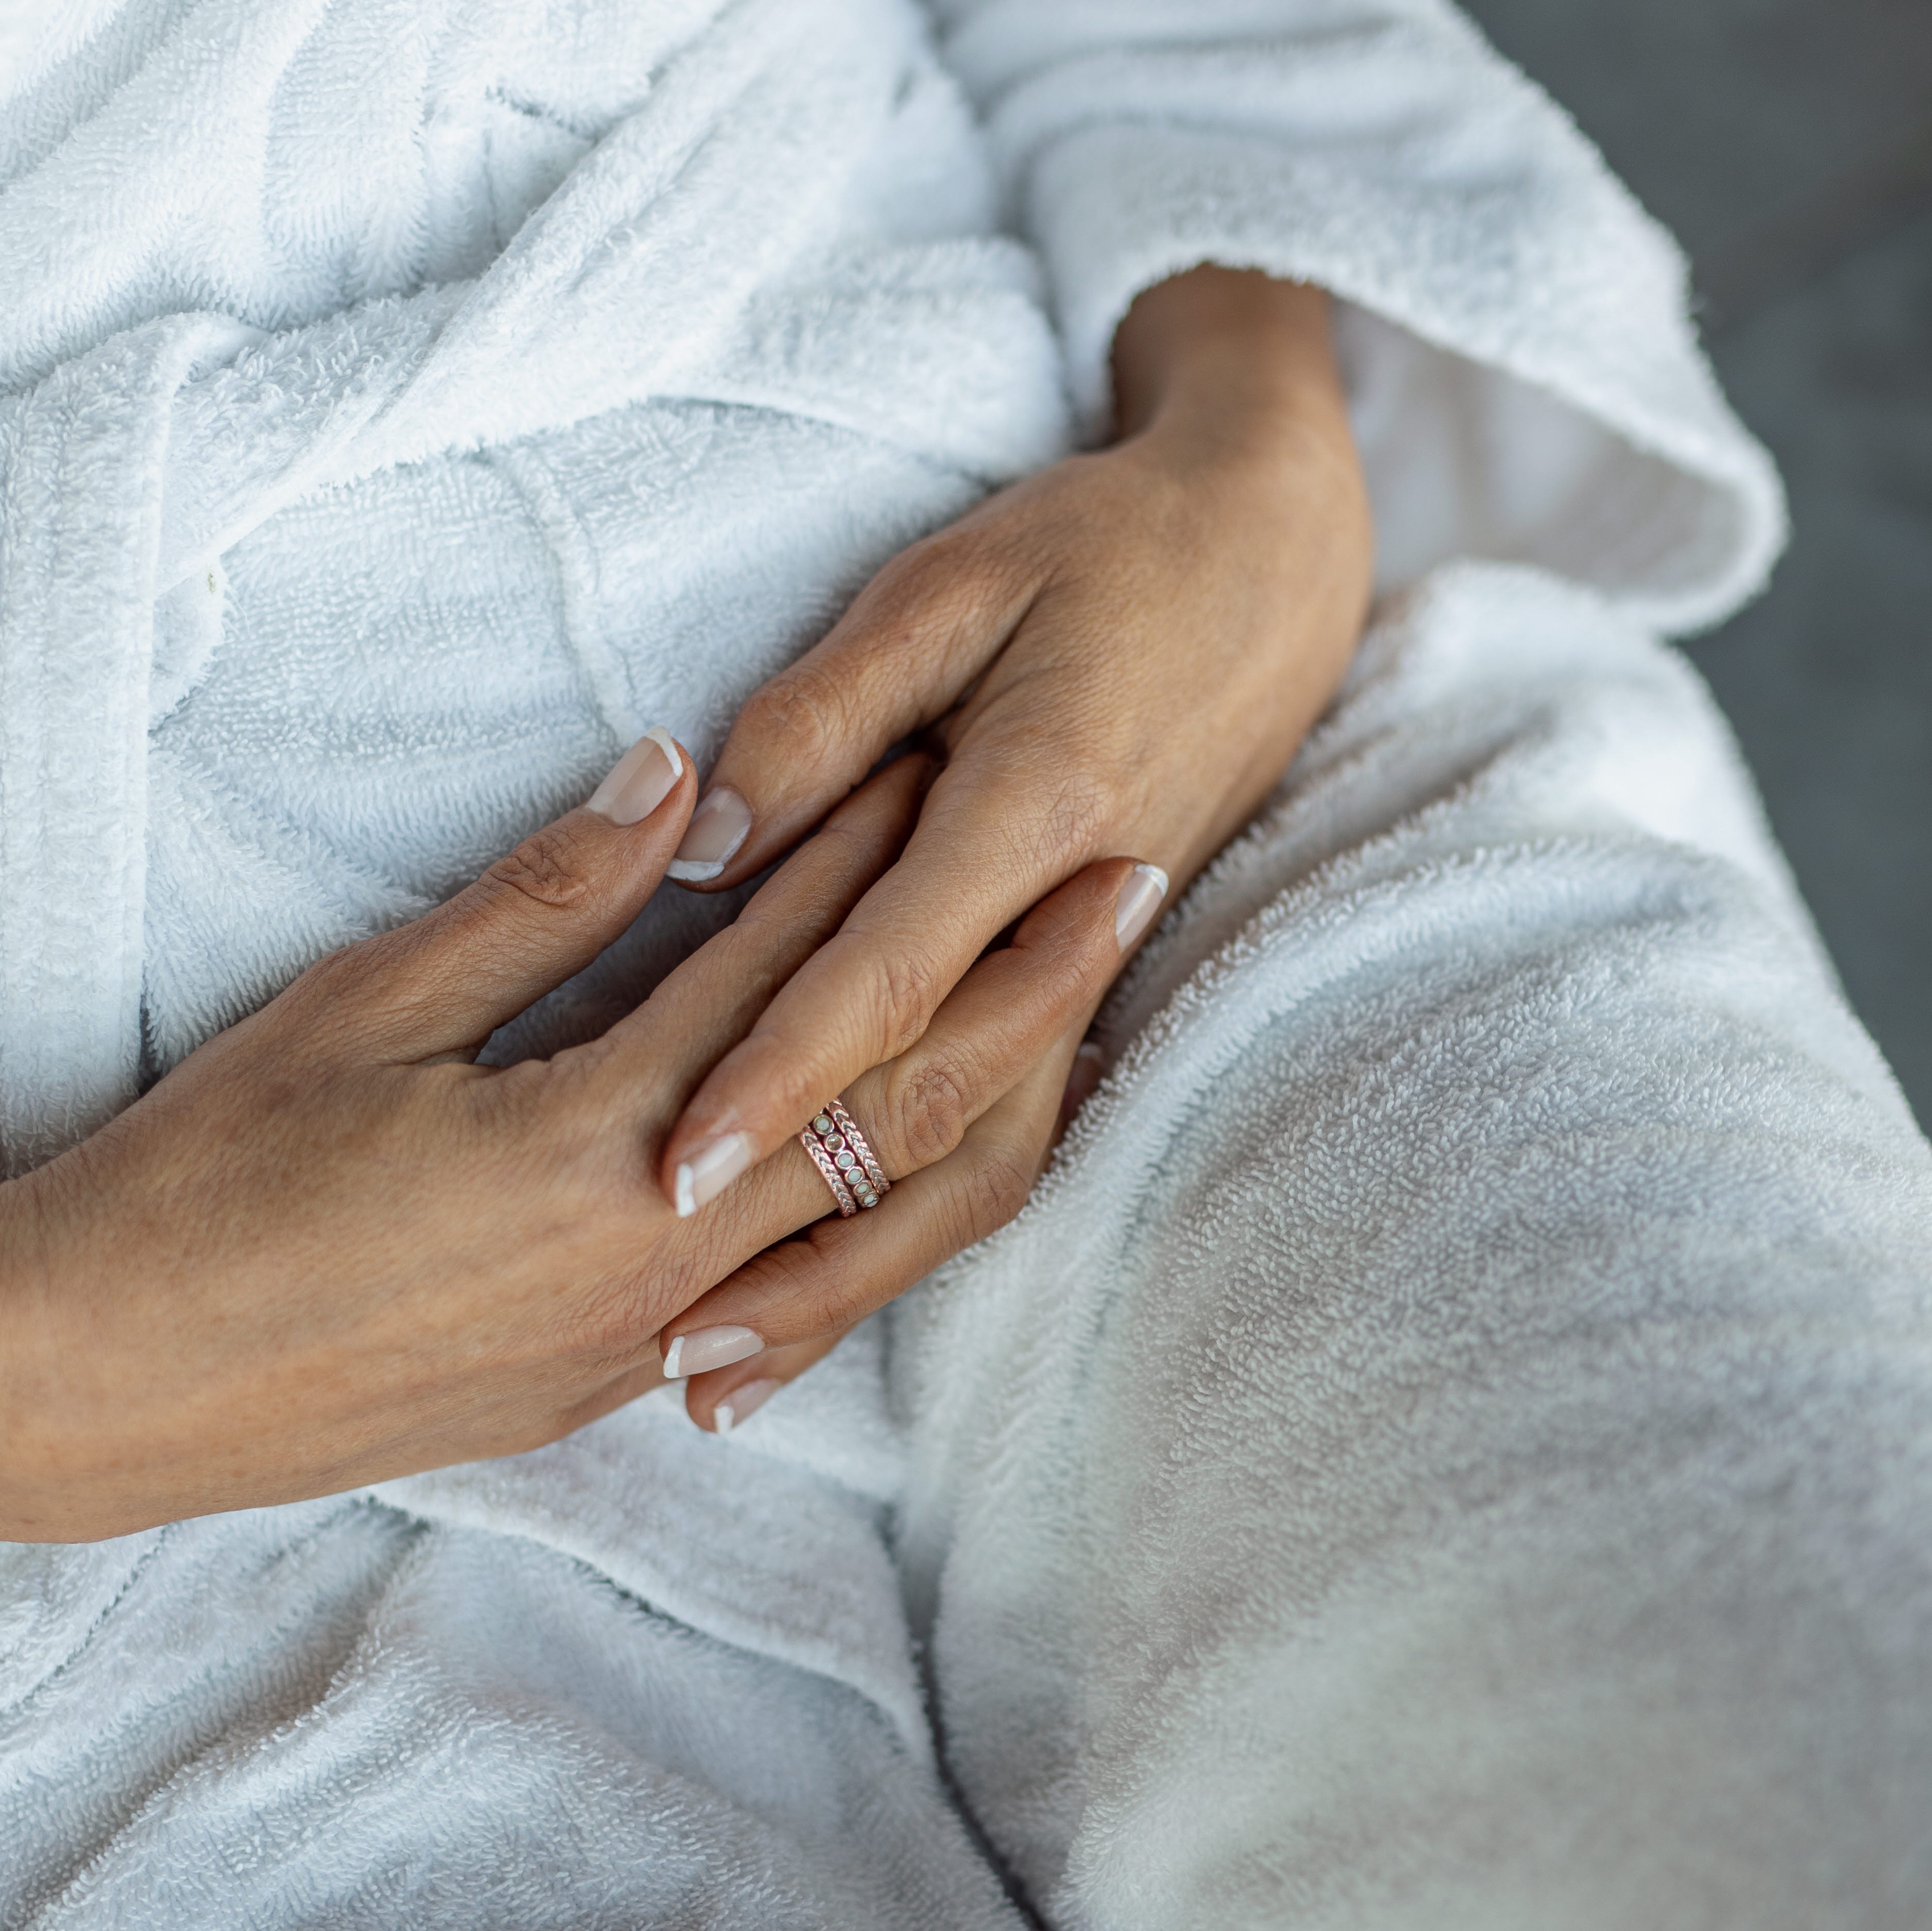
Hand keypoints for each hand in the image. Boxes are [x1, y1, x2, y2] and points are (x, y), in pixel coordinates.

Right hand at [0, 734, 1147, 1533]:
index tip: (980, 757)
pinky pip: (798, 1295)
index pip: (789, 974)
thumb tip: (682, 777)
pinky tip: (919, 1163)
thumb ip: (549, 901)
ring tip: (1071, 1014)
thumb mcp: (367, 1009)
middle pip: (894, 1106)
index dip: (890, 857)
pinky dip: (880, 1208)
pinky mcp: (603, 1389)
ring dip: (981, 1105)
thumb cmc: (208, 1180)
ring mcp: (640, 1347)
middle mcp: (655, 1262)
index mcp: (595, 1147)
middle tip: (1133, 875)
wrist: (99, 1382)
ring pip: (878, 1221)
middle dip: (1022, 983)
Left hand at [646, 269, 1372, 1402]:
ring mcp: (1096, 974)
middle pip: (933, 1114)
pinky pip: (1007, 1138)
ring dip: (856, 1278)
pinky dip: (913, 1231)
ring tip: (720, 1379)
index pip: (886, 975)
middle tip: (660, 1341)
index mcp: (1038, 804)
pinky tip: (824, 1301)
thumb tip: (700, 844)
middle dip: (798, 1238)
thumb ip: (820, 718)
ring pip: (980, 1162)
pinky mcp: (1091, 995)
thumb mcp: (946, 585)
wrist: (1270, 561)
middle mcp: (1077, 920)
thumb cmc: (1091, 552)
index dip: (775, 1076)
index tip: (665, 1167)